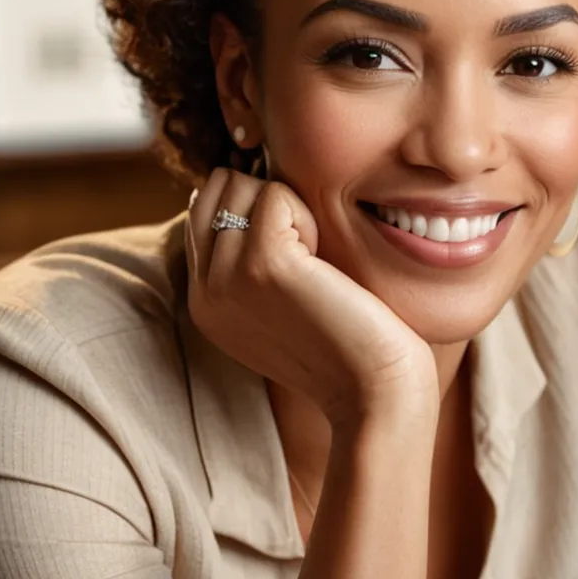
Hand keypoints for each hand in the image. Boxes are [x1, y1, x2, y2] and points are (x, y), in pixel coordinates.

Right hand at [185, 168, 439, 426]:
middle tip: (306, 248)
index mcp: (204, 302)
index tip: (294, 240)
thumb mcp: (279, 303)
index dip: (253, 205)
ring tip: (314, 257)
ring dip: (287, 206)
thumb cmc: (346, 341)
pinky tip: (323, 259)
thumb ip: (248, 259)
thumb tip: (243, 185)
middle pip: (217, 188)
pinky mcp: (263, 266)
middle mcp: (205, 291)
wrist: (375, 393)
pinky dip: (306, 212)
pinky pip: (274, 195)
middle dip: (265, 198)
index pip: (203, 209)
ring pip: (242, 185)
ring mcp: (227, 279)